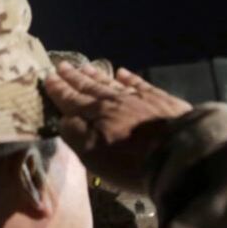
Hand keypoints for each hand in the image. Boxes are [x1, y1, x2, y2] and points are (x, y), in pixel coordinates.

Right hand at [43, 62, 191, 192]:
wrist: (178, 154)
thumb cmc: (129, 162)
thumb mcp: (92, 154)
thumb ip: (74, 134)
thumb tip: (63, 117)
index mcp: (96, 114)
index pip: (72, 99)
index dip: (59, 90)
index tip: (48, 77)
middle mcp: (115, 101)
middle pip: (91, 87)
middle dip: (74, 78)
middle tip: (62, 66)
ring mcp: (140, 98)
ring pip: (113, 83)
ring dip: (97, 75)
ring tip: (85, 67)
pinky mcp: (162, 101)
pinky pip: (140, 84)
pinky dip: (128, 77)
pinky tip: (122, 72)